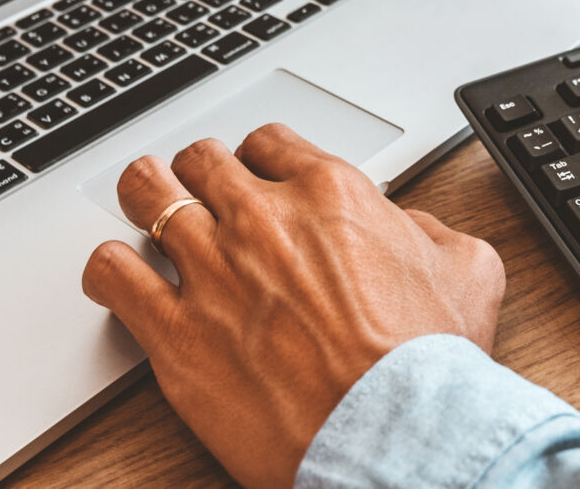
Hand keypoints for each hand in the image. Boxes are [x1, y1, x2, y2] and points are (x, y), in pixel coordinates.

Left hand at [81, 125, 505, 488]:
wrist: (392, 436)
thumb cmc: (429, 365)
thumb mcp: (470, 272)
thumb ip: (435, 232)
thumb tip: (414, 226)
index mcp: (331, 194)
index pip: (270, 141)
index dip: (258, 157)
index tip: (253, 174)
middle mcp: (263, 219)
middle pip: (202, 159)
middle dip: (198, 172)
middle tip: (197, 192)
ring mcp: (212, 271)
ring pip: (147, 195)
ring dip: (145, 199)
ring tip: (144, 210)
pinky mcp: (174, 332)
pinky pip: (112, 274)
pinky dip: (110, 270)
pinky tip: (120, 279)